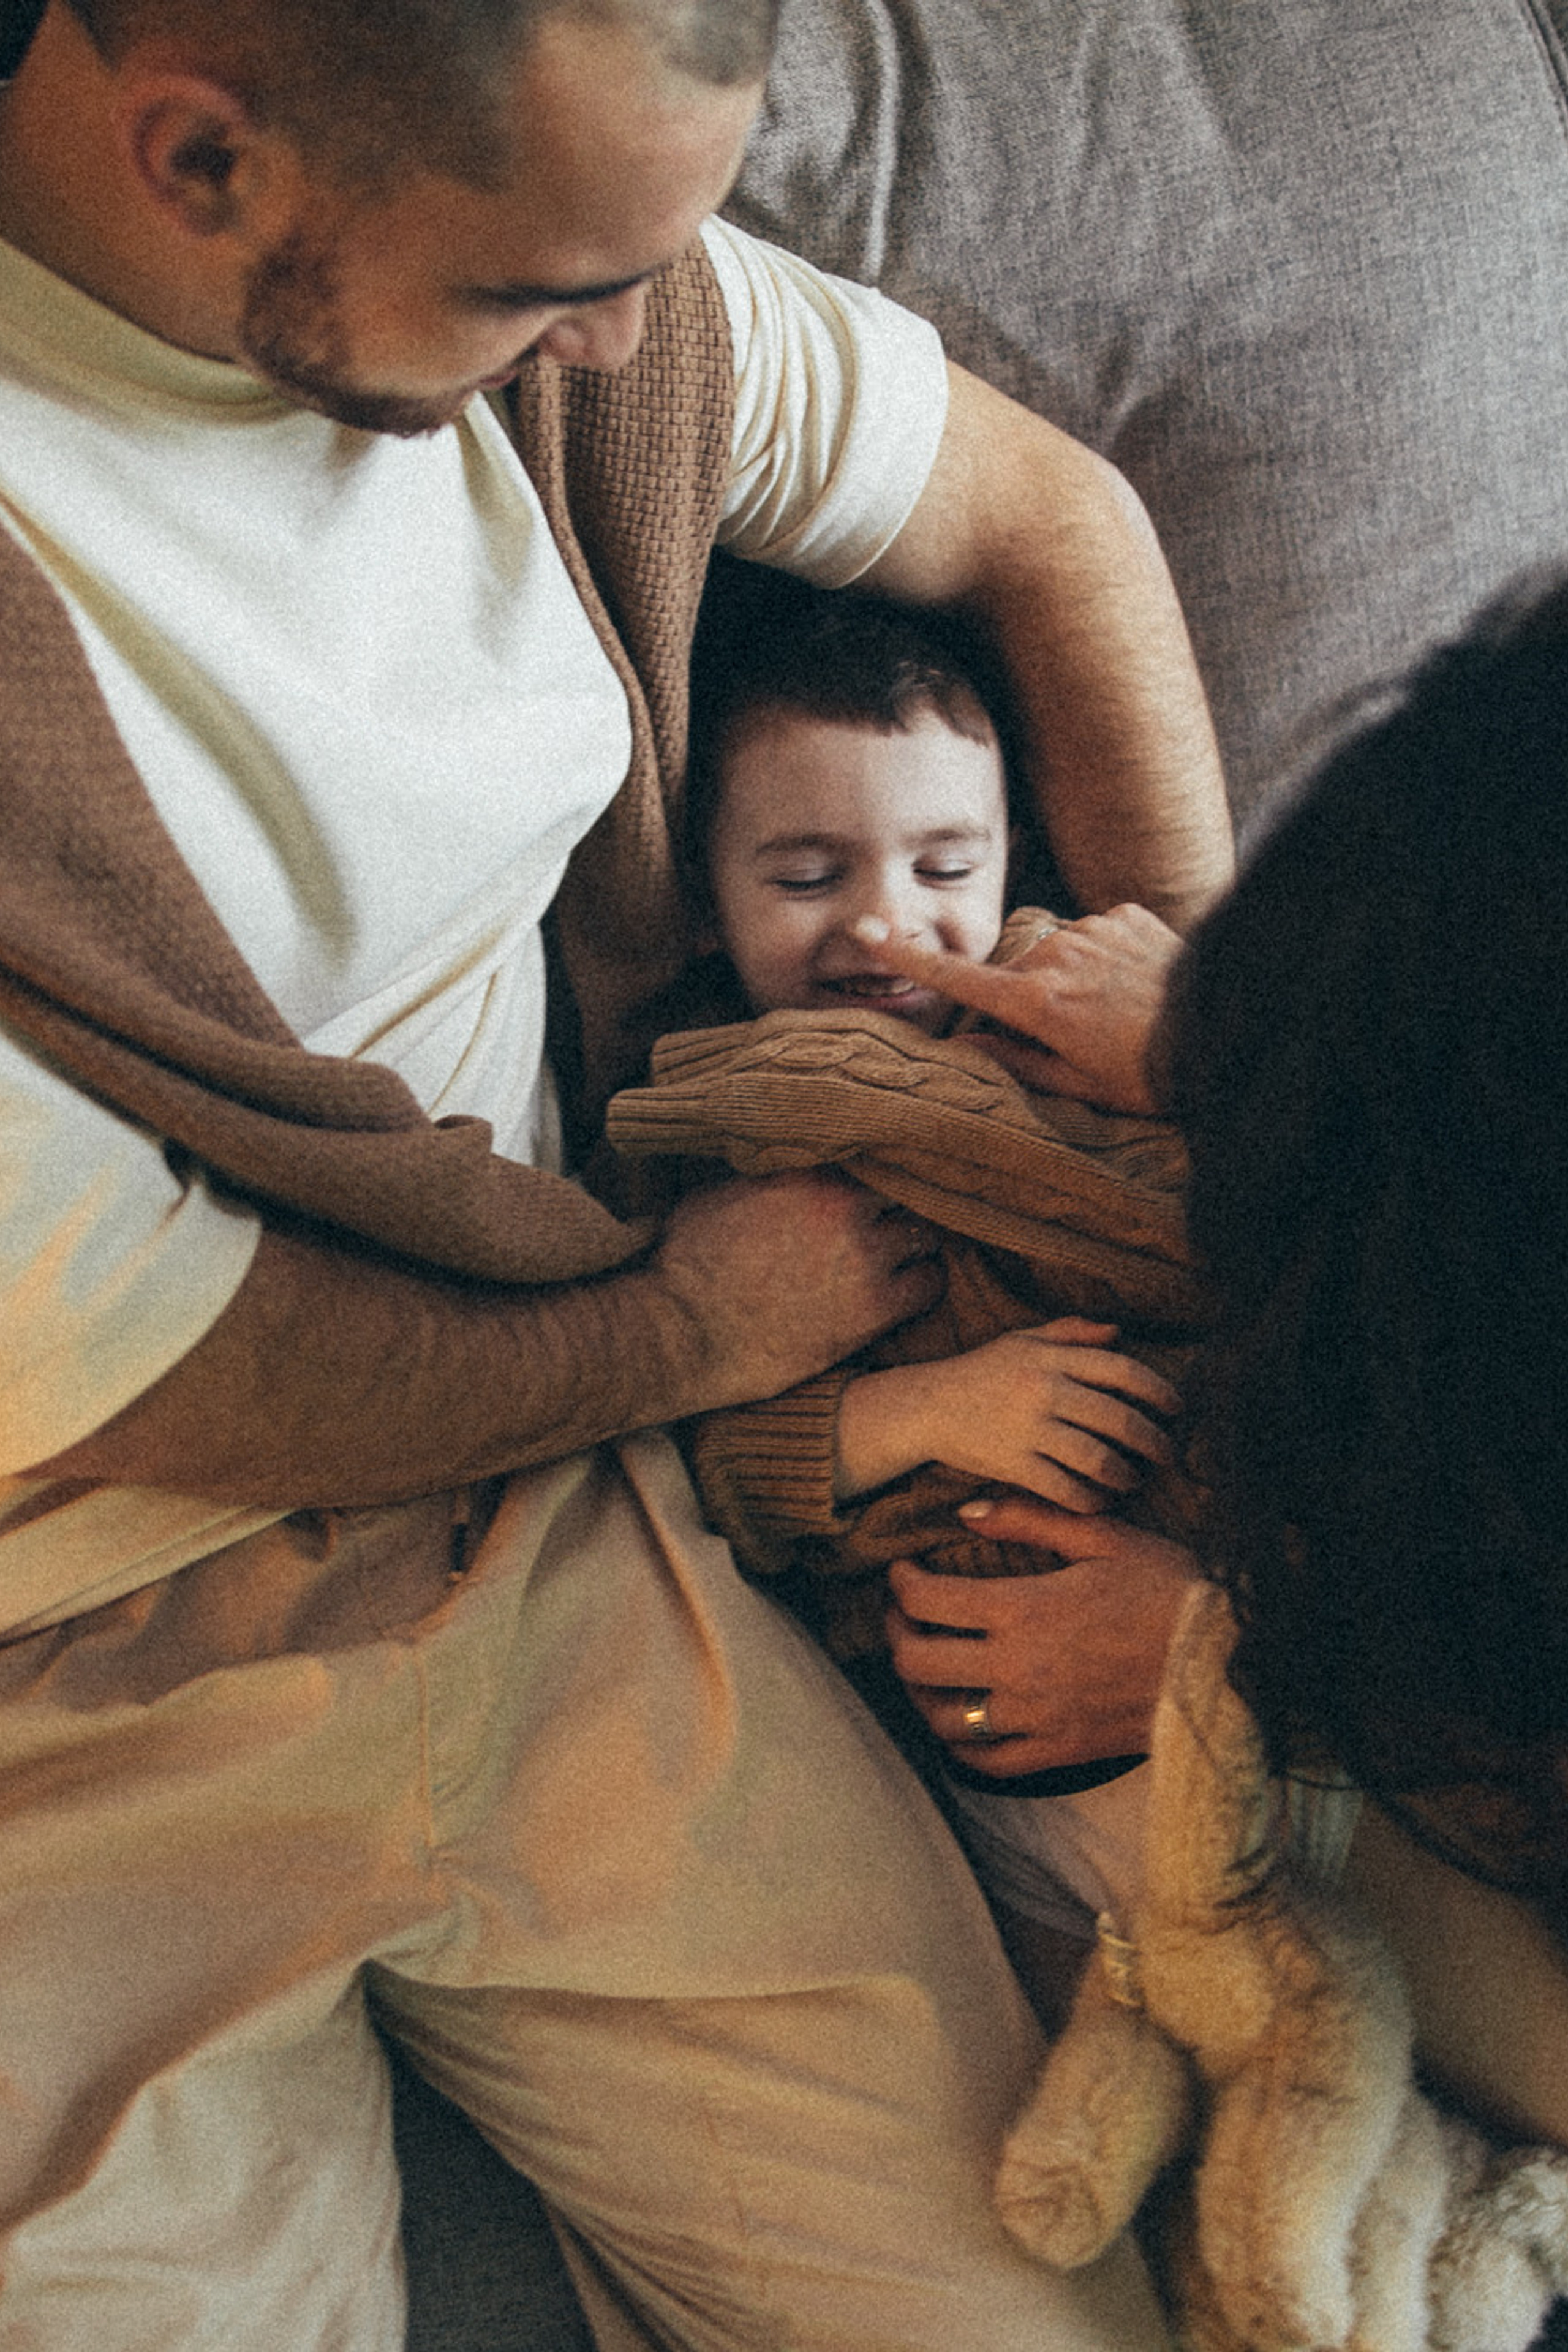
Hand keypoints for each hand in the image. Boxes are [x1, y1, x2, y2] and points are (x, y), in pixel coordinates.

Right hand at [650, 1172, 940, 1406]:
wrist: (683, 1332)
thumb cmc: (686, 1263)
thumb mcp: (720, 1191)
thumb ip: (770, 1173)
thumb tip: (788, 1159)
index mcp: (808, 1171)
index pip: (872, 1151)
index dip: (876, 1169)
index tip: (874, 1182)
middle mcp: (844, 1206)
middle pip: (906, 1189)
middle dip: (899, 1202)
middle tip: (893, 1218)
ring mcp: (865, 1257)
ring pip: (925, 1234)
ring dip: (916, 1242)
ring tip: (906, 1253)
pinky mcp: (874, 1309)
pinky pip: (930, 1285)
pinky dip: (926, 1281)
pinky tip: (914, 1286)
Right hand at [835, 1318, 1178, 1505]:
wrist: (926, 1405)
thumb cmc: (979, 1372)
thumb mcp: (1022, 1340)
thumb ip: (1070, 1332)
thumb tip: (1118, 1332)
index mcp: (1051, 1356)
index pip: (1121, 1370)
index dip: (1158, 1390)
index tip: (1176, 1408)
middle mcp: (1044, 1389)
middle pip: (1119, 1419)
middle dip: (1154, 1442)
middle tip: (1168, 1455)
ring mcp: (1029, 1428)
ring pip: (1097, 1459)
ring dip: (1126, 1475)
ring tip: (1135, 1480)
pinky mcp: (1013, 1464)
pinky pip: (1065, 1488)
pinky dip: (1091, 1499)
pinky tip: (1101, 1500)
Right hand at [856, 904, 1182, 1111]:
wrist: (1223, 1030)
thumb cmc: (1149, 1074)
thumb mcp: (1080, 1087)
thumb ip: (1018, 1063)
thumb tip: (969, 1049)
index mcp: (1038, 1001)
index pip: (959, 979)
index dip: (909, 957)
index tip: (868, 930)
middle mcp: (1057, 955)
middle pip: (1016, 972)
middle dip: (1031, 998)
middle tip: (1077, 1037)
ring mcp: (1093, 929)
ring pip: (1057, 952)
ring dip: (1071, 977)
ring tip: (1116, 1012)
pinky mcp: (1126, 913)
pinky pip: (1096, 933)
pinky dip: (1104, 957)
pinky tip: (1135, 986)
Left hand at [885, 1503, 1198, 1773]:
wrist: (1226, 1662)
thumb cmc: (1169, 1589)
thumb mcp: (1104, 1536)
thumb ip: (1030, 1518)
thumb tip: (968, 1511)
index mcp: (1023, 1610)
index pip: (927, 1601)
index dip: (901, 1583)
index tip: (903, 1571)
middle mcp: (1018, 1669)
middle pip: (918, 1661)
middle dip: (896, 1633)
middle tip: (902, 1614)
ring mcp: (1036, 1719)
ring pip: (941, 1717)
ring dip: (919, 1690)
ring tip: (925, 1664)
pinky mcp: (1058, 1753)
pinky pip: (986, 1762)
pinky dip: (959, 1743)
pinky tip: (959, 1719)